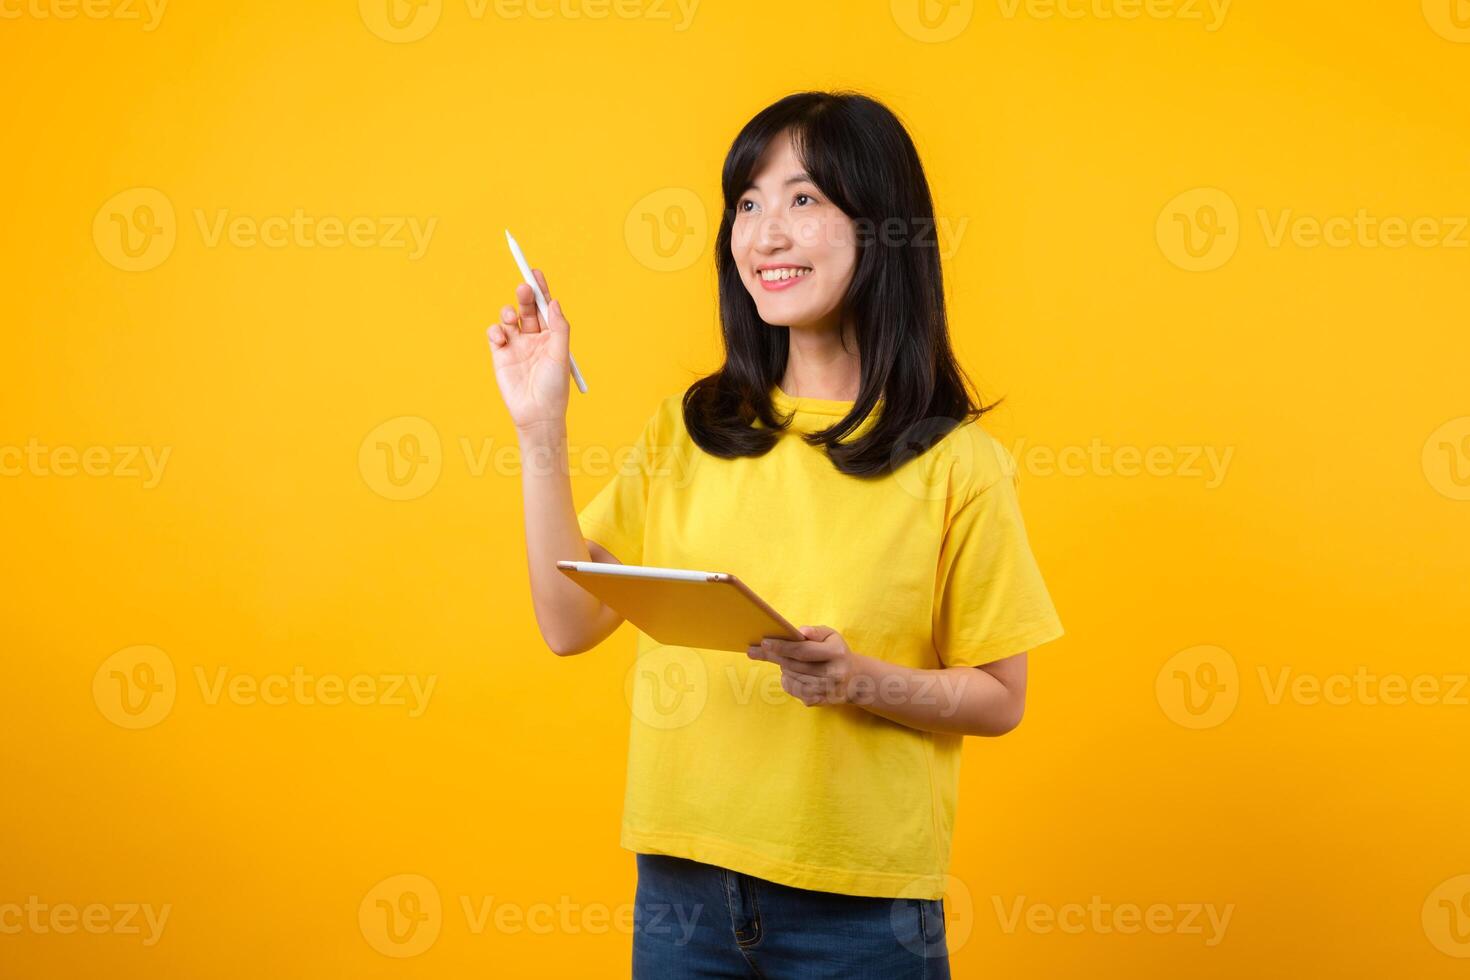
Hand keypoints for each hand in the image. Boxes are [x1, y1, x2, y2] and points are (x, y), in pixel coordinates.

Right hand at [486, 269, 571, 431]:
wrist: (536, 414)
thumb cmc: (554, 387)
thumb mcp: (561, 355)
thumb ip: (559, 327)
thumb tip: (554, 301)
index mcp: (552, 335)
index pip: (545, 307)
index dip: (540, 289)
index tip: (534, 272)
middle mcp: (535, 337)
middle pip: (527, 308)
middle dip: (524, 296)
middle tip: (523, 287)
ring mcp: (517, 345)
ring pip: (509, 318)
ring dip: (508, 311)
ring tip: (511, 317)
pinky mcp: (501, 354)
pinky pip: (495, 333)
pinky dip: (495, 330)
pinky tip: (501, 338)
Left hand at [747, 625, 859, 706]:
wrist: (855, 680)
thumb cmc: (837, 653)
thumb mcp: (831, 636)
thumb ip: (815, 632)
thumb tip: (800, 631)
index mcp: (836, 654)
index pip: (802, 651)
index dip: (781, 647)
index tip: (764, 643)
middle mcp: (833, 674)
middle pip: (793, 665)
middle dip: (772, 656)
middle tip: (754, 650)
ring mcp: (825, 690)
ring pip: (790, 677)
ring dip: (784, 667)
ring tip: (787, 661)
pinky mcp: (818, 701)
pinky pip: (792, 689)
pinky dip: (788, 680)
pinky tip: (793, 674)